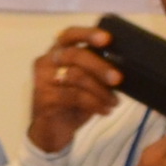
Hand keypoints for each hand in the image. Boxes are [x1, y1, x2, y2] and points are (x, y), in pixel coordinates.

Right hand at [28, 23, 122, 153]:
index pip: (69, 35)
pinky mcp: (43, 98)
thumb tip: (124, 66)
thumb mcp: (87, 84)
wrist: (52, 131)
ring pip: (75, 76)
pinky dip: (94, 103)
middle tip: (118, 79)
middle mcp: (46, 62)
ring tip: (114, 101)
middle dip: (100, 66)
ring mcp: (42, 80)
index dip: (88, 34)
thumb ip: (97, 71)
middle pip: (74, 55)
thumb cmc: (73, 103)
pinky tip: (105, 110)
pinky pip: (73, 96)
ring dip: (100, 90)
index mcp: (58, 52)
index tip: (107, 39)